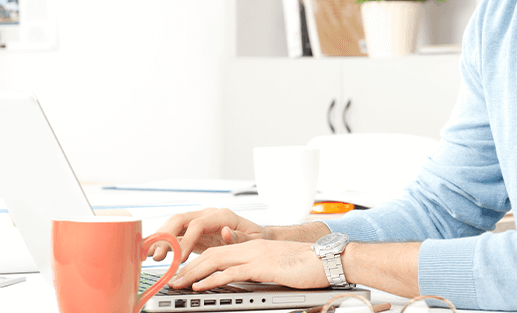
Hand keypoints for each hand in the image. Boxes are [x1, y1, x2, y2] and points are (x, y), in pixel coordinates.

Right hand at [150, 208, 268, 263]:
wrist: (256, 236)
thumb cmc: (256, 237)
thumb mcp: (254, 239)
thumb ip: (240, 237)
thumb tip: (226, 232)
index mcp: (222, 215)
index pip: (198, 224)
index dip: (186, 241)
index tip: (180, 258)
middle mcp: (208, 215)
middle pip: (181, 220)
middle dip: (167, 237)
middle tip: (158, 256)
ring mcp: (199, 221)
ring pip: (174, 225)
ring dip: (161, 239)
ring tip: (150, 256)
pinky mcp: (193, 232)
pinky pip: (175, 234)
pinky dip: (163, 242)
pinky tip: (153, 252)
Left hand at [169, 239, 327, 290]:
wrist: (328, 259)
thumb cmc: (308, 265)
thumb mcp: (277, 267)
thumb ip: (259, 271)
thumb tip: (245, 283)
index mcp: (255, 246)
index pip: (219, 251)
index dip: (198, 262)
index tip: (184, 274)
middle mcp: (252, 247)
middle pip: (211, 254)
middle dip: (188, 267)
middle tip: (172, 280)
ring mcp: (256, 255)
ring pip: (215, 261)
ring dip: (192, 274)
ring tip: (177, 285)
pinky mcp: (262, 266)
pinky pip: (230, 272)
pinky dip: (211, 280)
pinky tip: (199, 286)